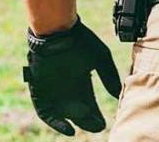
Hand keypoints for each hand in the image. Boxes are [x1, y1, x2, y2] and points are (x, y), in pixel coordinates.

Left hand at [23, 17, 121, 135]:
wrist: (57, 31)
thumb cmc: (81, 41)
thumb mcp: (101, 57)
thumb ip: (109, 76)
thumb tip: (117, 94)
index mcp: (81, 82)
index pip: (89, 105)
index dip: (96, 116)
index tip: (105, 122)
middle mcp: (67, 90)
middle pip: (77, 113)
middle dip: (87, 121)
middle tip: (97, 126)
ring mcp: (53, 92)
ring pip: (64, 114)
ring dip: (74, 121)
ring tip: (85, 124)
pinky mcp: (41, 92)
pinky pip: (46, 113)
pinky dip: (56, 122)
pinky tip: (68, 127)